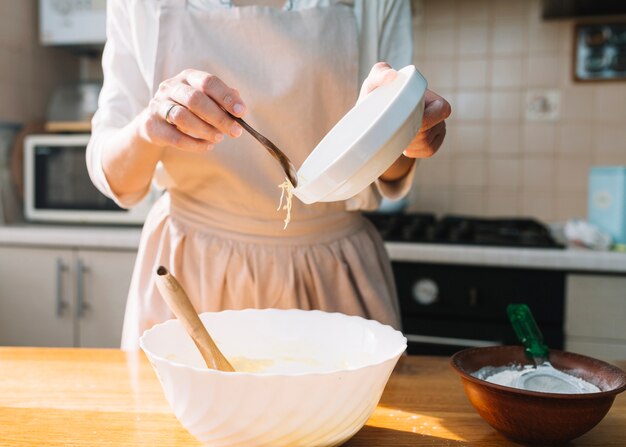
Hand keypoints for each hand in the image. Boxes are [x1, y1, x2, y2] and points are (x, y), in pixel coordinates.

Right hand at [137, 69, 247, 152]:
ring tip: (219, 138)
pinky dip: (194, 144)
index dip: (226, 97)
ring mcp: (158, 105)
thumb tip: (239, 104)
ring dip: (205, 130)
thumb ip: (223, 101)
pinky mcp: (152, 125)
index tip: (241, 112)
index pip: (208, 82)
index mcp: (188, 77)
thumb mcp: (206, 101)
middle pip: (195, 99)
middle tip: (235, 131)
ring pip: (182, 116)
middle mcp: (171, 87)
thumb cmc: (189, 110)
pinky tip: (207, 146)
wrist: (156, 124)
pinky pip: (174, 137)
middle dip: (218, 117)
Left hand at [359, 63, 450, 181]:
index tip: (404, 121)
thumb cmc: (374, 98)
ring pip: (428, 144)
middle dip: (412, 134)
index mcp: (428, 95)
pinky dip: (414, 152)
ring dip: (410, 144)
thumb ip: (379, 72)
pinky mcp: (433, 141)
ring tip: (397, 136)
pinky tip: (404, 145)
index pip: (442, 109)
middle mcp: (436, 109)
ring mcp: (437, 126)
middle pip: (432, 130)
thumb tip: (392, 76)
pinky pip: (429, 151)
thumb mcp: (373, 84)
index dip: (425, 120)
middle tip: (394, 130)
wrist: (370, 120)